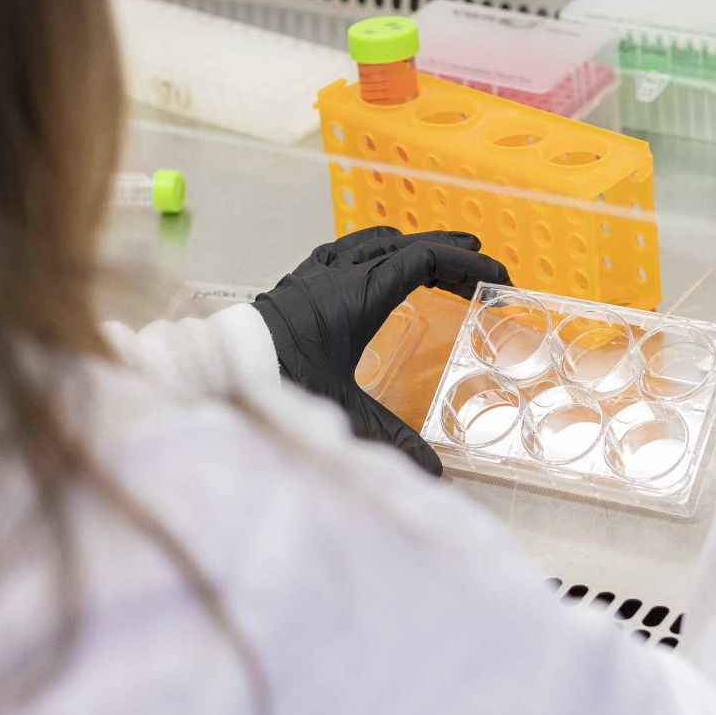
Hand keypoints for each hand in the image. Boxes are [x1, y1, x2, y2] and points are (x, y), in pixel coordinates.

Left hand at [254, 228, 511, 474]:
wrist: (220, 372)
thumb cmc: (278, 384)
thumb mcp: (342, 411)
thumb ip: (391, 439)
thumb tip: (434, 472)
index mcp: (358, 294)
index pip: (425, 261)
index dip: (466, 265)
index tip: (496, 278)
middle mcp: (338, 275)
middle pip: (406, 245)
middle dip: (449, 249)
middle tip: (482, 257)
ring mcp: (315, 274)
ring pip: (373, 242)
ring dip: (411, 244)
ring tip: (437, 253)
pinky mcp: (296, 283)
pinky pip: (343, 251)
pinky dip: (372, 250)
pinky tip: (374, 262)